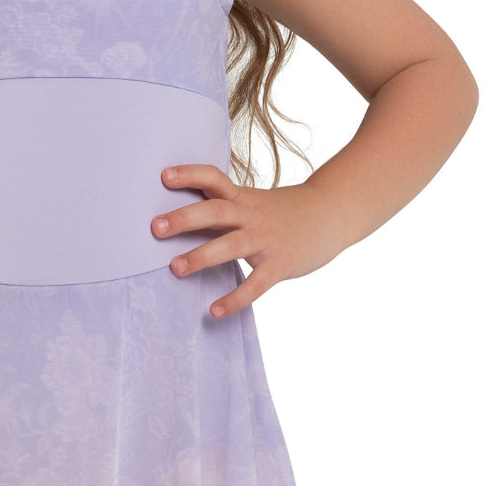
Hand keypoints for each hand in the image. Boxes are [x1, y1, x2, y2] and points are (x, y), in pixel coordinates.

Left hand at [151, 165, 343, 318]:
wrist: (331, 214)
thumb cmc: (282, 211)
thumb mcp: (252, 201)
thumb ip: (222, 207)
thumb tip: (179, 216)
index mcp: (241, 197)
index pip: (213, 178)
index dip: (189, 175)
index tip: (163, 176)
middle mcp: (251, 215)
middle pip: (215, 211)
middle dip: (184, 218)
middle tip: (155, 227)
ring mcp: (265, 239)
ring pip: (230, 246)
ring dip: (201, 256)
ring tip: (175, 268)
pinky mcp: (279, 264)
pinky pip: (255, 284)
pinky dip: (235, 298)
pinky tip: (214, 311)